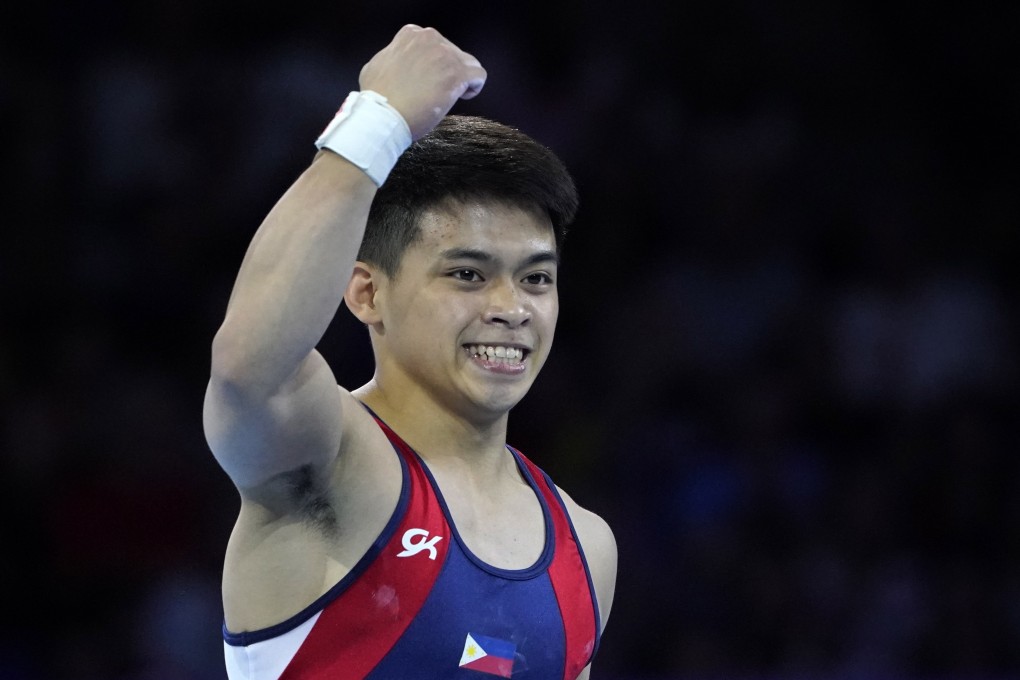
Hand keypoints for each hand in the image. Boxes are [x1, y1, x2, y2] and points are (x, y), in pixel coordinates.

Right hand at [359, 25, 486, 139]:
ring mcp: (445, 56)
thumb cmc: (378, 97)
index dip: (433, 61)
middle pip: (451, 52)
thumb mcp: (378, 64)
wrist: (384, 114)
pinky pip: (479, 75)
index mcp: (411, 35)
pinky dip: (474, 86)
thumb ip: (395, 57)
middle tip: (436, 90)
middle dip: (446, 70)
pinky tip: (462, 96)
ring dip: (461, 78)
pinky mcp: (457, 75)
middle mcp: (430, 40)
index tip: (429, 76)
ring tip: (449, 94)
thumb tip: (400, 63)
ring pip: (467, 62)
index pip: (433, 44)